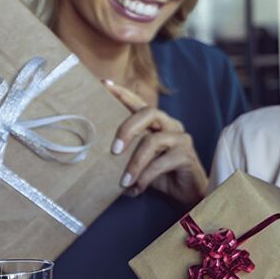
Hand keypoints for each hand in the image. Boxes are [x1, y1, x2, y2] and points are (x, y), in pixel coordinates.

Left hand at [104, 80, 208, 207]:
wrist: (186, 194)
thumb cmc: (160, 175)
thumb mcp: (138, 161)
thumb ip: (126, 153)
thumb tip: (93, 155)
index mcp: (157, 124)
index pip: (139, 103)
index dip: (122, 93)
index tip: (104, 84)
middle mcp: (170, 125)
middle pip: (149, 113)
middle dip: (127, 129)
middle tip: (114, 150)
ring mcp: (180, 139)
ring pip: (153, 141)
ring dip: (134, 163)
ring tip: (123, 181)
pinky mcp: (186, 155)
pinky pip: (162, 162)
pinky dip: (146, 176)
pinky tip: (137, 189)